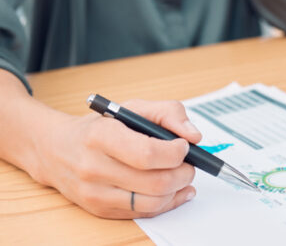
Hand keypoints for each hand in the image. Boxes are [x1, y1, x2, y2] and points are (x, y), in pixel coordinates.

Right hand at [29, 100, 201, 218]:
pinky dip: (167, 203)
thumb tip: (194, 136)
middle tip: (189, 164)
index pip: (148, 154)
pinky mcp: (100, 210)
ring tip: (182, 176)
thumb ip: (169, 113)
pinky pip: (143, 213)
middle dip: (184, 173)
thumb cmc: (101, 127)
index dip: (176, 152)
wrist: (56, 149)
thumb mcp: (132, 108)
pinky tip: (175, 191)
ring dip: (178, 190)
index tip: (184, 146)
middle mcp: (94, 167)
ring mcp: (95, 193)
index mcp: (102, 136)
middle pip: (156, 182)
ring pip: (153, 202)